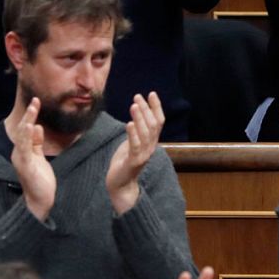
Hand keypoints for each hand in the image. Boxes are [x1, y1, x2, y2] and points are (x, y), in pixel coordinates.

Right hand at [12, 98, 57, 221]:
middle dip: (29, 115)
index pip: (26, 130)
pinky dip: (26, 136)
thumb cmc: (40, 181)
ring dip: (27, 121)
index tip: (36, 102)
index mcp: (23, 151)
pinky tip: (29, 126)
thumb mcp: (39, 158)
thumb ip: (36, 143)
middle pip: (22, 130)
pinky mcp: (25, 165)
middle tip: (35, 101)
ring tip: (32, 108)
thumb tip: (36, 126)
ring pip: (22, 136)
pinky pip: (24, 148)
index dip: (31, 116)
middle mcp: (19, 153)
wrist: (40, 200)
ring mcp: (21, 159)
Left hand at [105, 92, 164, 214]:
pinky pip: (135, 146)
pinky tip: (128, 123)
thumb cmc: (124, 162)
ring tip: (134, 105)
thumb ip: (137, 131)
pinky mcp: (134, 162)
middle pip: (153, 125)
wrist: (120, 184)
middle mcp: (151, 147)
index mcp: (151, 142)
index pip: (159, 122)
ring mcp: (143, 155)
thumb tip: (136, 115)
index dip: (156, 107)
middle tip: (137, 97)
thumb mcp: (132, 143)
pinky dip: (133, 134)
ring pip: (146, 133)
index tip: (151, 93)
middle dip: (146, 109)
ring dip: (140, 118)